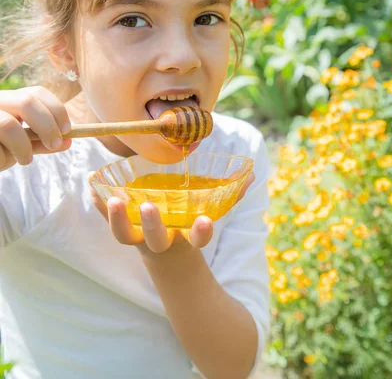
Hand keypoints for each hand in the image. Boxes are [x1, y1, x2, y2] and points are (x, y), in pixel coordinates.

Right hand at [0, 86, 71, 170]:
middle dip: (47, 125)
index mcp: (9, 100)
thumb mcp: (21, 143)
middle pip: (26, 102)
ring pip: (8, 126)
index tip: (67, 130)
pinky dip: (3, 159)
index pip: (37, 92)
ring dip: (24, 148)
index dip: (56, 109)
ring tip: (25, 160)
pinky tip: (1, 161)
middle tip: (55, 144)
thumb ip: (42, 142)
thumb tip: (69, 142)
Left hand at [91, 171, 254, 254]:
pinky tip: (92, 186)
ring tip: (112, 198)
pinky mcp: (125, 231)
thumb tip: (252, 175)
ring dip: (117, 219)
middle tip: (149, 207)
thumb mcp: (211, 217)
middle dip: (152, 225)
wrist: (168, 263)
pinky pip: (109, 220)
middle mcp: (162, 242)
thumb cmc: (190, 231)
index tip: (206, 223)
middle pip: (154, 239)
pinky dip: (100, 205)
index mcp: (186, 238)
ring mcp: (139, 239)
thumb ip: (231, 197)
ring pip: (124, 236)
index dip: (201, 232)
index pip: (197, 238)